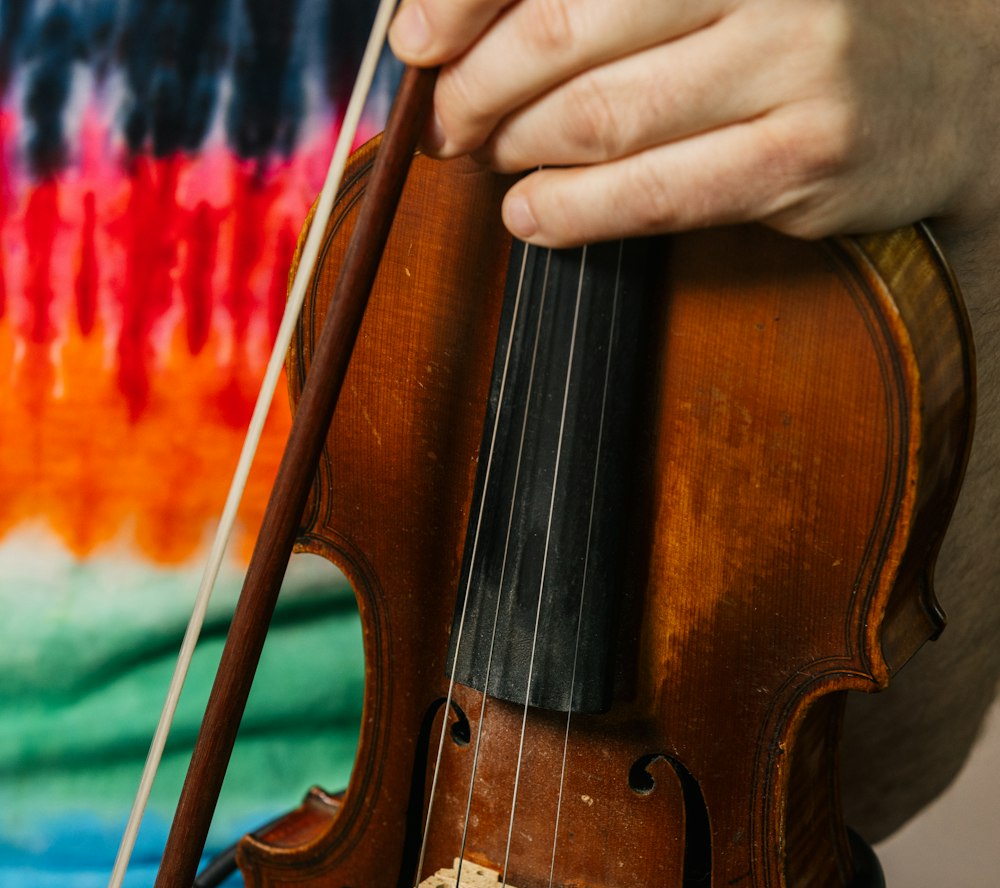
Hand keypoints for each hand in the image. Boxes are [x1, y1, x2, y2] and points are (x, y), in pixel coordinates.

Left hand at [389, 0, 999, 246]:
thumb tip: (467, 22)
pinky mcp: (803, 161)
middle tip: (446, 122)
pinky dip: (574, 213)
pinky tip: (534, 216)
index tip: (416, 40)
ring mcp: (793, 65)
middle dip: (478, 87)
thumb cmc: (813, 18)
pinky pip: (656, 197)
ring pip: (603, 120)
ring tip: (489, 161)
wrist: (961, 81)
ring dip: (519, 151)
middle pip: (567, 28)